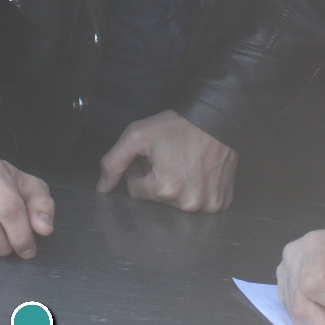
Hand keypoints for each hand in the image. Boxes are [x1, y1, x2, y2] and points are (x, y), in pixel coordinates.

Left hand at [97, 110, 237, 211]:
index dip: (141, 169)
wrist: (220, 118)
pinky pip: (201, 203)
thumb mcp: (138, 134)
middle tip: (171, 157)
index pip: (136, 189)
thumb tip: (102, 189)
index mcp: (164, 189)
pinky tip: (201, 171)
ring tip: (187, 162)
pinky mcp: (222, 203)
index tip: (152, 155)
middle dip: (159, 179)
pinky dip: (199, 190)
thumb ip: (114, 162)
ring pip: (178, 201)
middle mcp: (187, 203)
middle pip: (157, 198)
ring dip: (178, 186)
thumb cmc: (179, 125)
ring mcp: (208, 205)